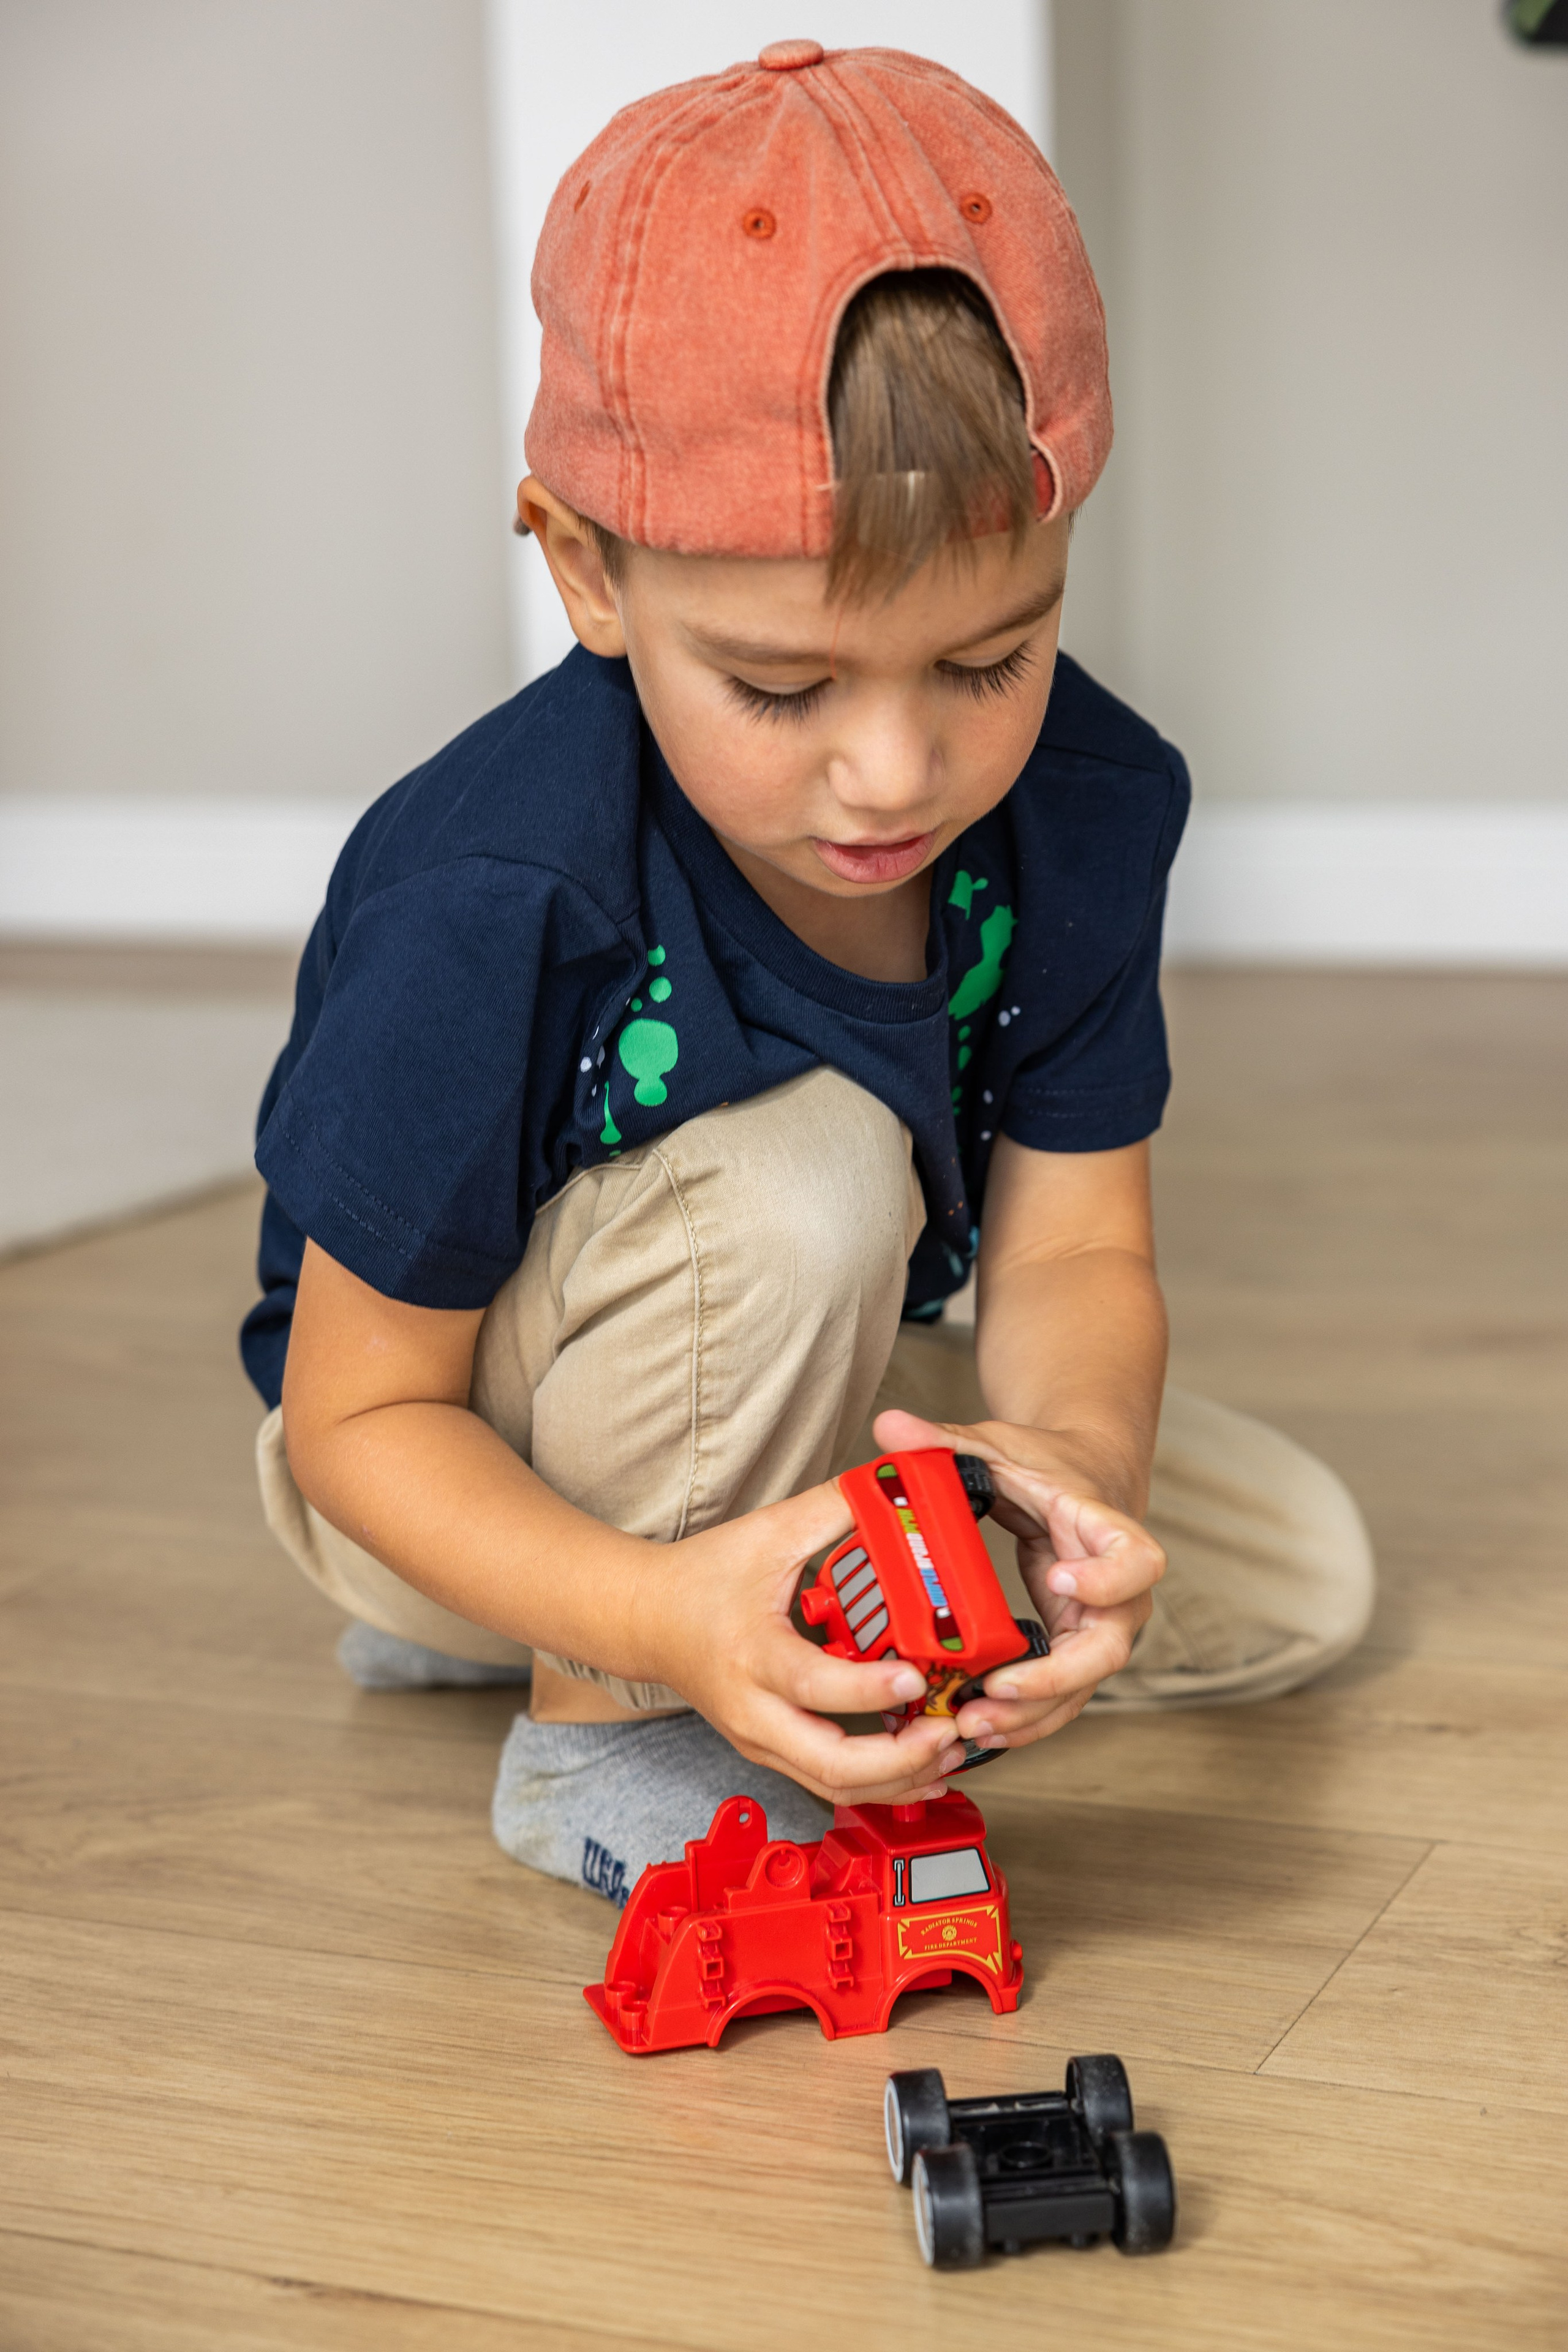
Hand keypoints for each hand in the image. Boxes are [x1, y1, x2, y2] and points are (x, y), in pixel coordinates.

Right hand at [635, 1480, 969, 1805]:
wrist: (645, 1619)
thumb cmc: (701, 1578)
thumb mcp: (768, 1533)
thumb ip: (833, 1509)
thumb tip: (892, 1488)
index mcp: (752, 1654)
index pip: (813, 1685)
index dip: (869, 1690)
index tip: (916, 1677)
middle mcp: (754, 1711)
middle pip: (831, 1766)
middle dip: (902, 1760)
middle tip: (951, 1731)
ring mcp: (761, 1740)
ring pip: (835, 1786)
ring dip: (901, 1778)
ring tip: (950, 1751)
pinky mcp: (770, 1751)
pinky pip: (829, 1782)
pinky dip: (880, 1781)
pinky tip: (920, 1765)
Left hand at [871, 1406, 1165, 1755]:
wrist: (1080, 1482)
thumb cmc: (1044, 1465)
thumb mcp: (995, 1445)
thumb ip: (943, 1439)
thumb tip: (888, 1425)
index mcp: (1103, 1529)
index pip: (1136, 1558)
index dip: (1109, 1577)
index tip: (1061, 1579)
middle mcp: (1114, 1589)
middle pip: (1109, 1646)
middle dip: (1056, 1677)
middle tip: (999, 1687)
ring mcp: (1097, 1625)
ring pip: (1083, 1686)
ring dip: (1033, 1714)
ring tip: (974, 1725)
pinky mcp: (1073, 1649)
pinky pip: (1060, 1696)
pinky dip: (1025, 1718)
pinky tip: (980, 1731)